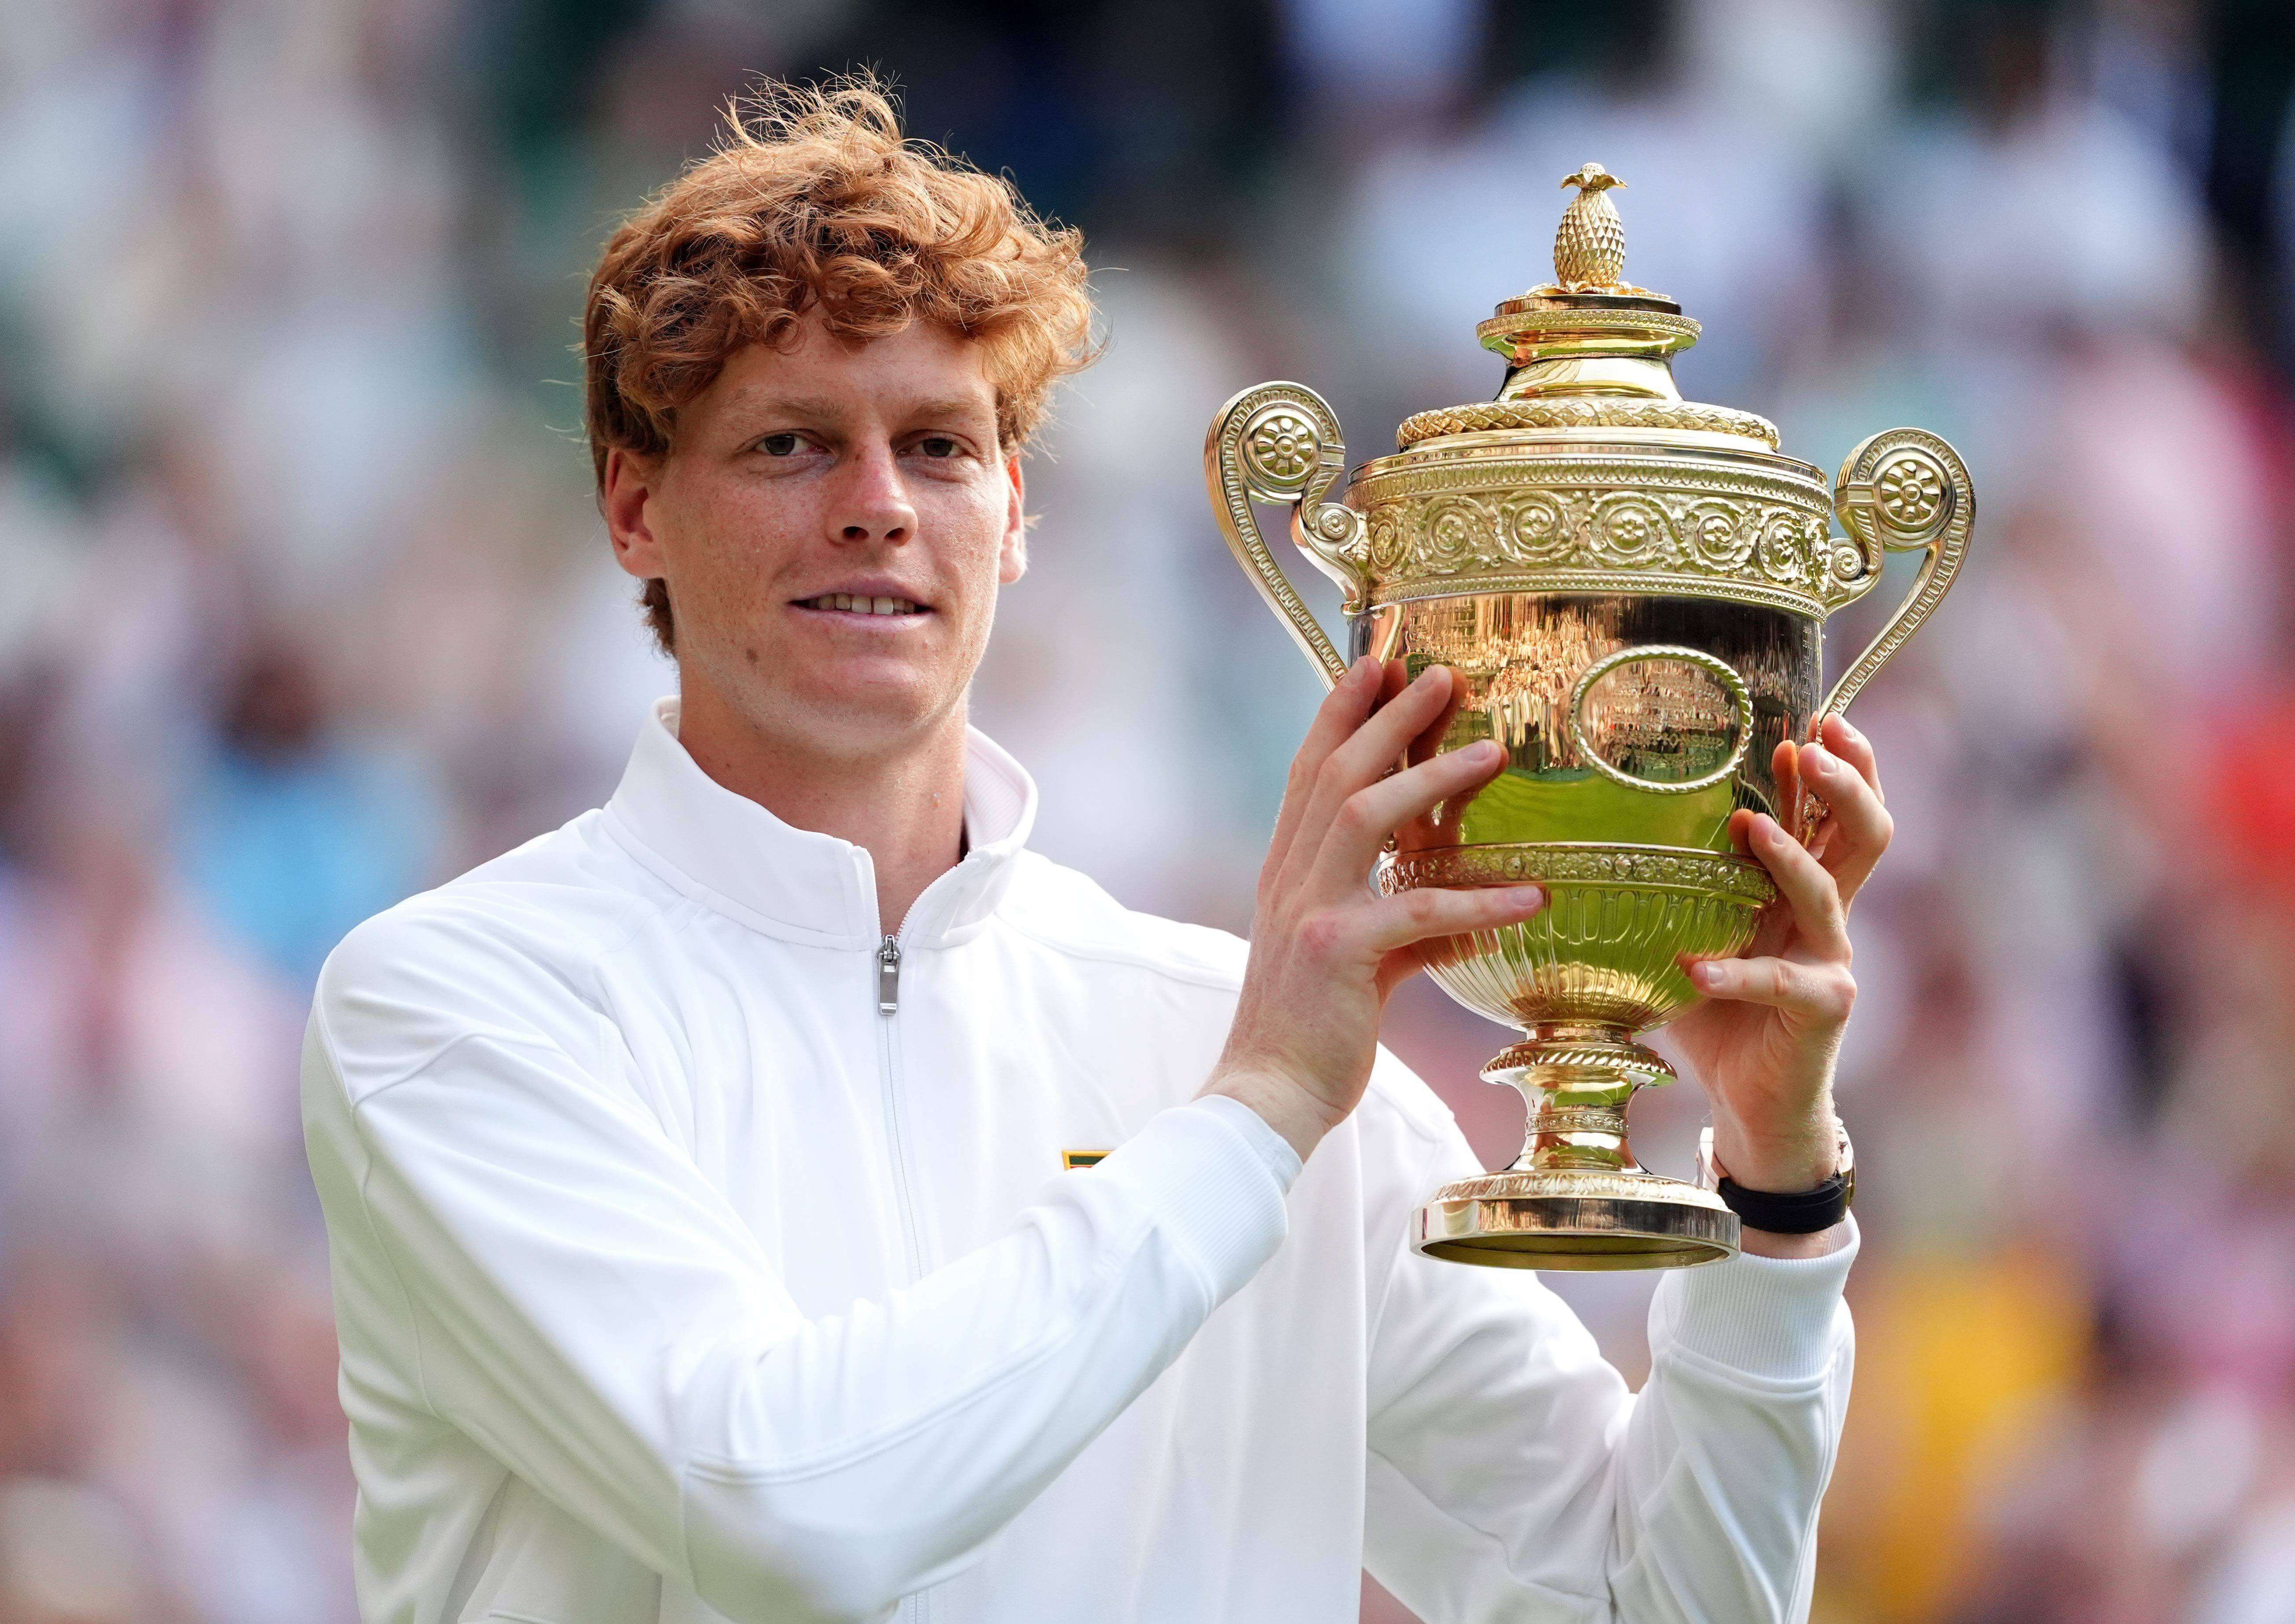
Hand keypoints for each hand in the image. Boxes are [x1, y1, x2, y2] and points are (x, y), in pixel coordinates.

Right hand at [1204, 659, 1544, 1161]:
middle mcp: (1290, 880)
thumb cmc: (1311, 1033)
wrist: (1267, 1096)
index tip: (1377, 664)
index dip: (1341, 714)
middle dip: (1386, 717)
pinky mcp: (1339, 953)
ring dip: (1429, 777)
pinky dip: (1477, 900)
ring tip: (1493, 751)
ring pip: (1365, 816)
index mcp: (1286, 874)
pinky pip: (1417, 910)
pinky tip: (1531, 896)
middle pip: (1336, 774)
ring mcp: (1309, 911)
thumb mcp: (1353, 963)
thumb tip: (1465, 916)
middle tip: (1438, 671)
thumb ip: (1399, 928)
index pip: (1310, 773)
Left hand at [1668, 714, 1890, 1249]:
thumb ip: (1674, 883)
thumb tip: (1596, 826)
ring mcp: (1830, 961)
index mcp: (1802, 889)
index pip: (1835, 812)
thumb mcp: (1691, 930)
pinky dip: (1736, 973)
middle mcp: (1828, 916)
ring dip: (1787, 854)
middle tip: (1809, 744)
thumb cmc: (1714, 1008)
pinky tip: (1696, 968)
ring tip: (1748, 826)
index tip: (1812, 716)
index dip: (1838, 763)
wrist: (1749, 1102)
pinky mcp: (1821, 1010)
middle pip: (1865, 833)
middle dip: (1844, 783)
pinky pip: (1781, 981)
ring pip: (1827, 892)